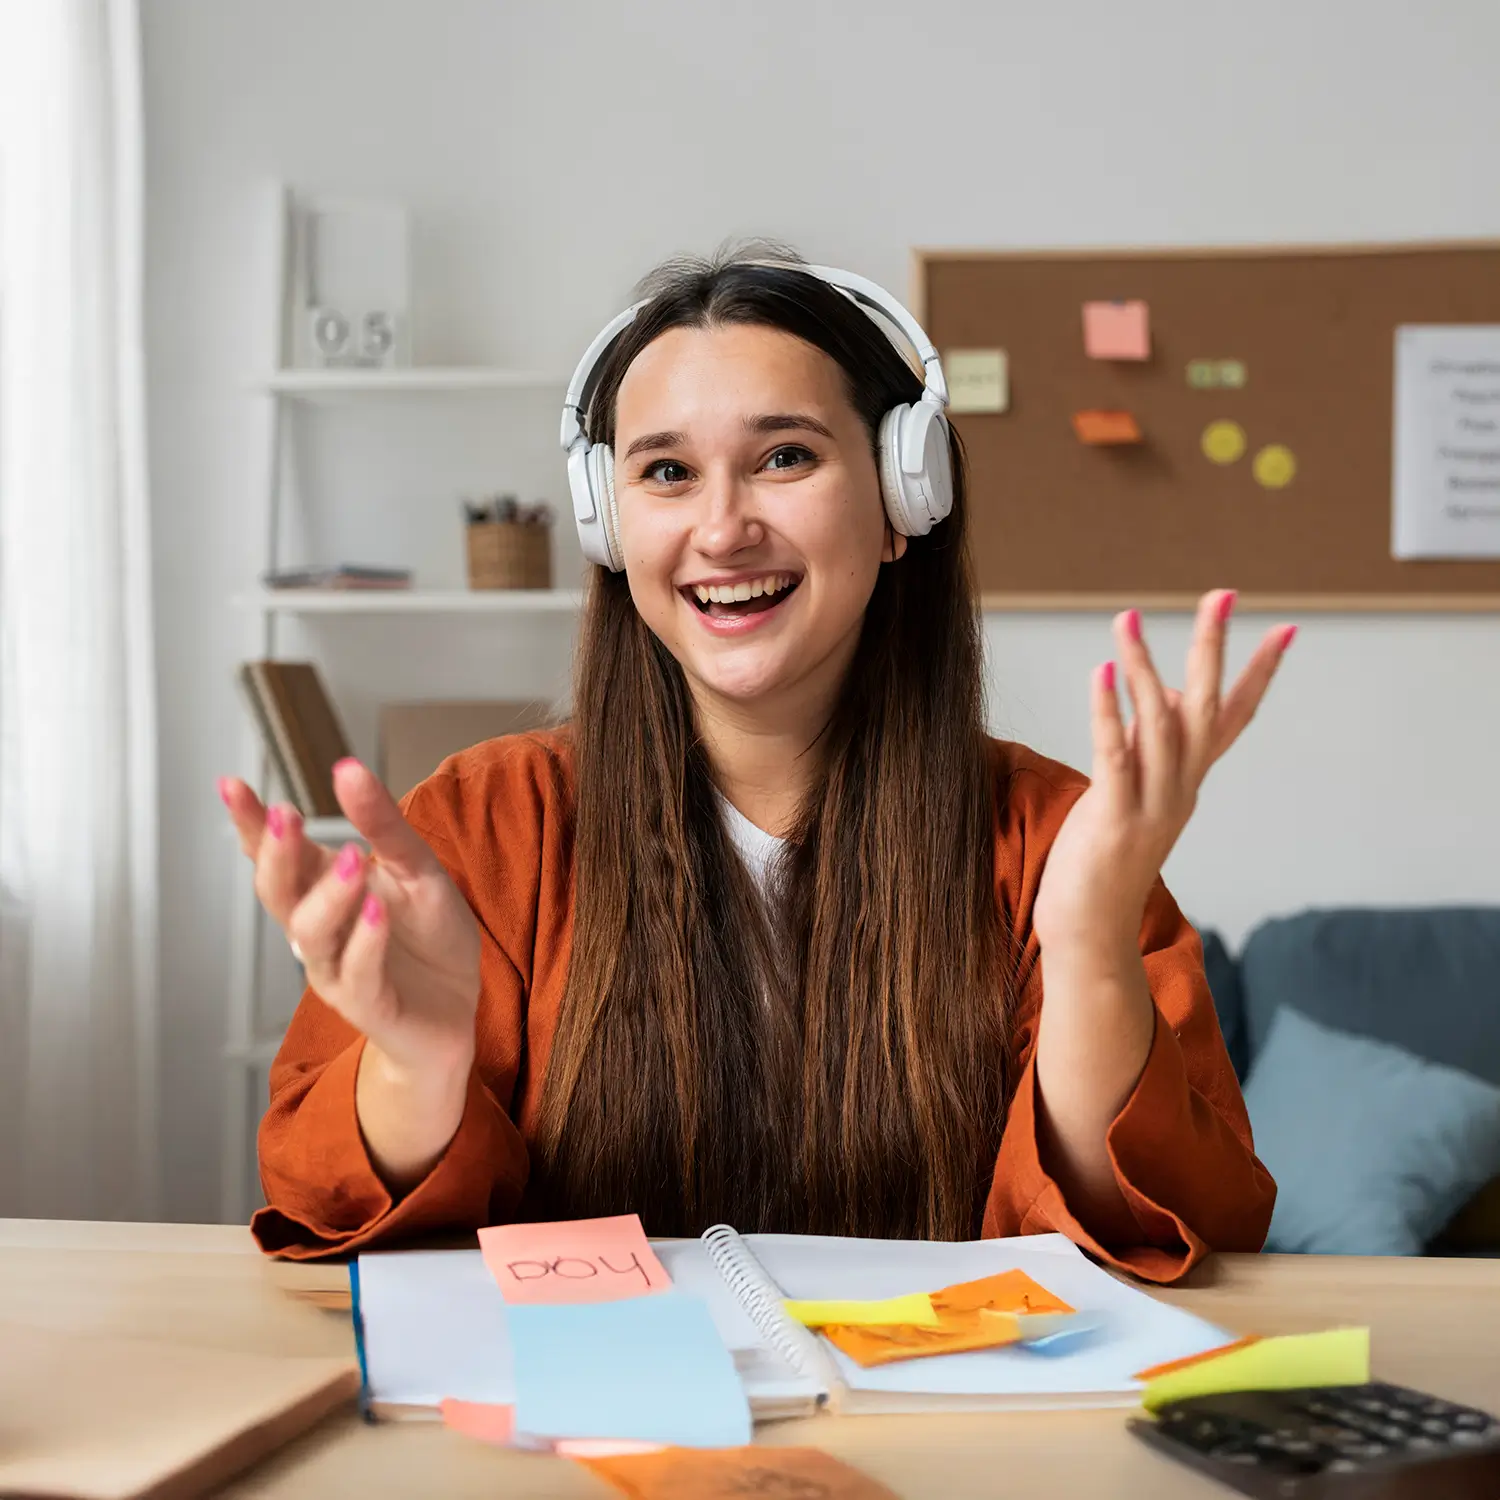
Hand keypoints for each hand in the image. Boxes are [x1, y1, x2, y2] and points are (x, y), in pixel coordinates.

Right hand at [219, 760, 480, 1085]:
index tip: (231, 786)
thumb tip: (347, 770)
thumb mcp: (417, 868)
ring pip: (311, 933)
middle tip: (285, 816)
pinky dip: (365, 941)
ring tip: (353, 857)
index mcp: (324, 890)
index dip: (250, 825)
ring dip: (328, 894)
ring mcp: (337, 969)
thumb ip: (382, 825)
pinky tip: (376, 910)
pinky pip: (357, 974)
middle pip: (278, 893)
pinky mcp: (368, 1004)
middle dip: (276, 855)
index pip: (276, 856)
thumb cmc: (430, 936)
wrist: (458, 1006)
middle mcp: (318, 930)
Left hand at [1033, 591, 1295, 969]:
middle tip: (1221, 594)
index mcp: (1188, 783)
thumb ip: (1151, 746)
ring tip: (1126, 619)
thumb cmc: (1105, 860)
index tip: (1286, 628)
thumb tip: (1162, 690)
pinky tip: (1101, 673)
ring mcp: (1151, 804)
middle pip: (1207, 708)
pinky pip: (1116, 755)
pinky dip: (1109, 712)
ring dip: (1144, 668)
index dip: (1259, 674)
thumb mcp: (1135, 794)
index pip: (1235, 719)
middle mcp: (1180, 790)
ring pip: (1159, 724)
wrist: (1089, 931)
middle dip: (1214, 649)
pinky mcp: (1113, 818)